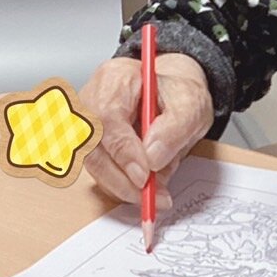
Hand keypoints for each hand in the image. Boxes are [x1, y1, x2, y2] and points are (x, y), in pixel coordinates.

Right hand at [80, 53, 214, 207]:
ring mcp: (86, 123)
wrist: (172, 96)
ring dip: (122, 186)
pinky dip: (121, 185)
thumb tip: (153, 158)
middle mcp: (92, 100)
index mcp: (115, 79)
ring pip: (93, 164)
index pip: (107, 117)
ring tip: (155, 194)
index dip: (123, 151)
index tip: (144, 177)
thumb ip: (174, 128)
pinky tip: (144, 187)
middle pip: (92, 145)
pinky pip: (99, 171)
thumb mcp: (191, 105)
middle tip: (151, 197)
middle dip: (121, 179)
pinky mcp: (91, 145)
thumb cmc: (177, 94)